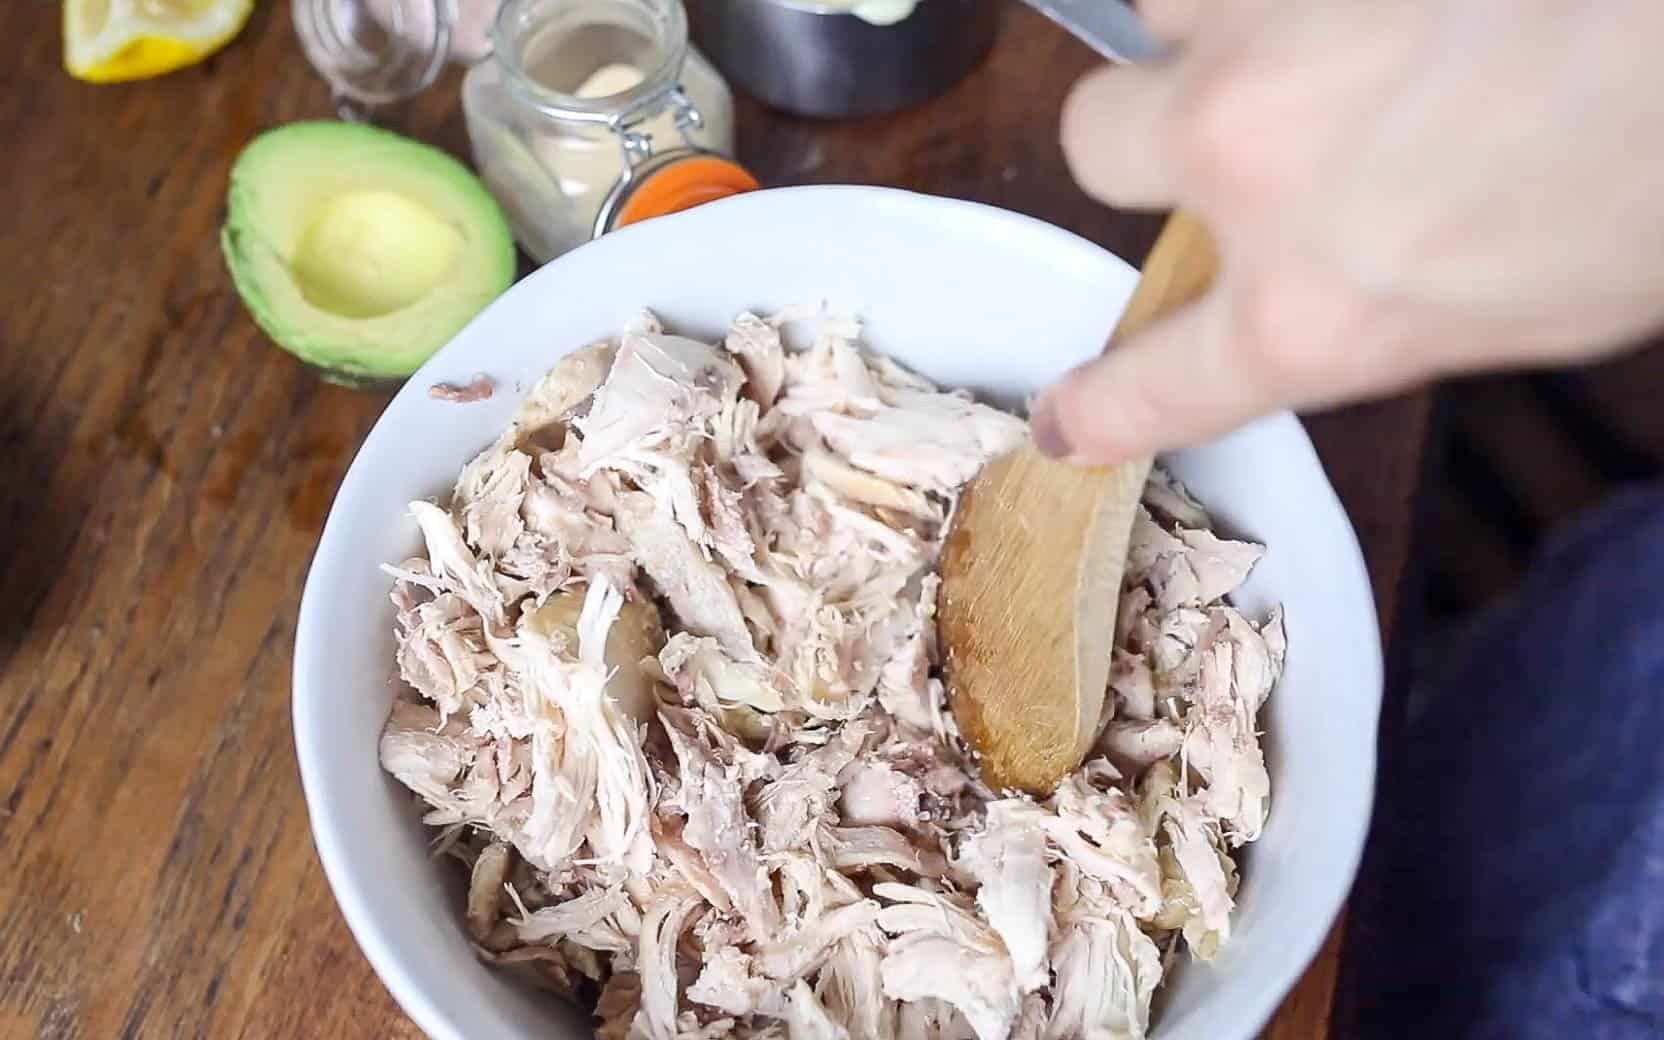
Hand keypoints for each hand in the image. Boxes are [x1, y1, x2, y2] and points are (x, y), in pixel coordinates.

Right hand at [1033, 0, 1663, 463]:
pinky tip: (1396, 1)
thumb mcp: (1529, 316)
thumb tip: (1338, 268)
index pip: (1157, 382)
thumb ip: (1381, 306)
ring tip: (1335, 24)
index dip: (1100, 406)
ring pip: (1161, 0)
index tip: (1064, 419)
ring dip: (1223, 21)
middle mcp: (1253, 158)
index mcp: (1316, 308)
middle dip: (1152, 129)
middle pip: (1096, 133)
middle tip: (1244, 120)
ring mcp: (1273, 20)